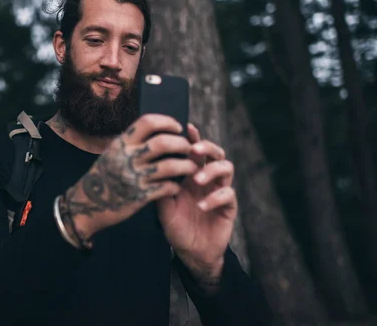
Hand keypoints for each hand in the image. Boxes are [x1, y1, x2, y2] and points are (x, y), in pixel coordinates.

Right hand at [59, 114, 197, 243]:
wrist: (88, 204)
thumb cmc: (104, 176)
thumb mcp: (113, 153)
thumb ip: (131, 142)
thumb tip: (157, 128)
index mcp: (121, 143)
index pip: (147, 122)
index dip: (167, 122)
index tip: (179, 128)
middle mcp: (127, 157)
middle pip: (162, 143)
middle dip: (182, 144)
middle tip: (190, 148)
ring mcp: (133, 177)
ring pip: (170, 166)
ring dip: (186, 166)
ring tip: (193, 167)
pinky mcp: (139, 196)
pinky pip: (166, 188)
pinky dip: (175, 186)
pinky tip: (177, 187)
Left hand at [157, 124, 236, 284]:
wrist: (191, 253)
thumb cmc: (176, 227)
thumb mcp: (163, 207)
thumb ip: (161, 187)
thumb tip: (153, 166)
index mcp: (191, 175)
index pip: (195, 152)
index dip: (193, 138)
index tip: (186, 127)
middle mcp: (207, 180)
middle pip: (215, 153)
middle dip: (207, 147)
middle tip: (194, 149)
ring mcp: (219, 191)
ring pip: (226, 168)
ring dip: (211, 170)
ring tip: (197, 179)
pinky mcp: (229, 207)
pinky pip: (228, 194)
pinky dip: (215, 197)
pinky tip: (202, 205)